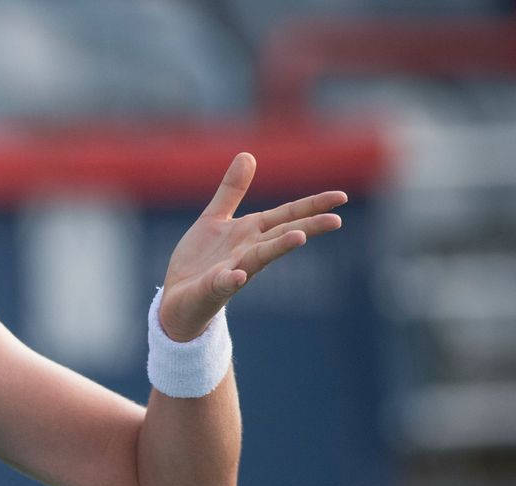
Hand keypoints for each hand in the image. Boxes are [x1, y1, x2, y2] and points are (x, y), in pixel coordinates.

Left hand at [161, 152, 346, 340]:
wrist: (175, 299)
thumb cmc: (200, 261)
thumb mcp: (215, 219)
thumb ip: (232, 191)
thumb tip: (247, 154)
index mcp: (251, 233)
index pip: (287, 216)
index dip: (312, 205)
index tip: (341, 197)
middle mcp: (248, 251)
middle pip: (282, 235)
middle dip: (309, 228)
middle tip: (337, 221)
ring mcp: (232, 271)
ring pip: (259, 258)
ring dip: (278, 248)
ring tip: (298, 238)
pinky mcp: (211, 288)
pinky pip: (222, 284)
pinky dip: (230, 279)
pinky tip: (238, 276)